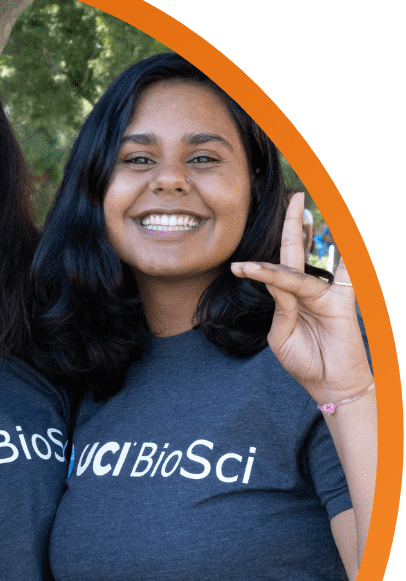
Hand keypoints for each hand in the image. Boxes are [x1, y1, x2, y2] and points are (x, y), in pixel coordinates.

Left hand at [231, 193, 370, 405]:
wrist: (329, 384)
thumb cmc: (304, 361)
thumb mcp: (281, 334)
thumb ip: (281, 306)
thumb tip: (280, 282)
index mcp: (290, 299)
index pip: (277, 271)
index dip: (260, 265)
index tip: (238, 266)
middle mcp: (309, 291)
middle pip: (298, 252)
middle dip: (294, 225)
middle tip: (296, 196)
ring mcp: (326, 293)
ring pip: (311, 262)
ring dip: (307, 236)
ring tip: (305, 208)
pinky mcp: (342, 301)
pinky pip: (340, 274)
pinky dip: (340, 254)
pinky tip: (341, 234)